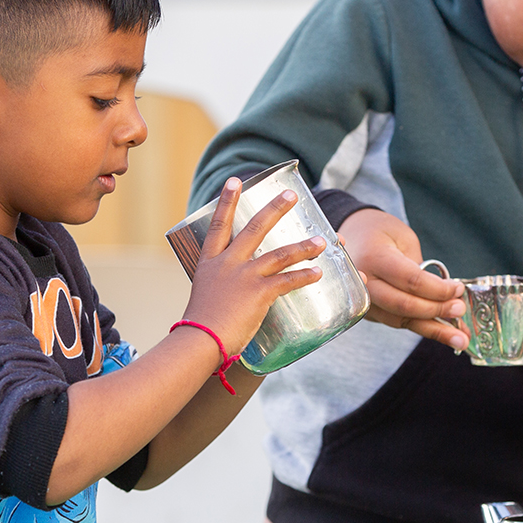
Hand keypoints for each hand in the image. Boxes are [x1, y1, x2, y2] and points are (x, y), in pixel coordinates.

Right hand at [180, 178, 324, 352]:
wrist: (200, 341)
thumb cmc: (202, 326)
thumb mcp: (205, 295)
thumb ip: (221, 286)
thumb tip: (231, 289)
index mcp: (210, 262)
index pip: (219, 225)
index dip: (226, 202)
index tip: (234, 182)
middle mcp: (227, 264)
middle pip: (254, 229)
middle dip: (275, 209)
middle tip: (291, 195)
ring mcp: (244, 276)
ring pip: (279, 254)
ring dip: (303, 246)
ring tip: (322, 241)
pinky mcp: (258, 293)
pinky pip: (287, 280)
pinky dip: (304, 275)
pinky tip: (318, 272)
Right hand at [338, 209, 468, 350]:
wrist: (353, 237)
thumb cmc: (380, 232)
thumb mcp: (403, 237)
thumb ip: (419, 265)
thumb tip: (442, 294)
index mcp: (375, 258)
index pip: (411, 280)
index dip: (438, 289)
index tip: (458, 289)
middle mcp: (364, 283)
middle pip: (404, 305)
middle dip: (436, 310)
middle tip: (460, 309)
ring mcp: (363, 301)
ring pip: (401, 320)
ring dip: (433, 330)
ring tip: (460, 337)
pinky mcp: (369, 312)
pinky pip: (398, 322)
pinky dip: (422, 328)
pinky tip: (443, 333)